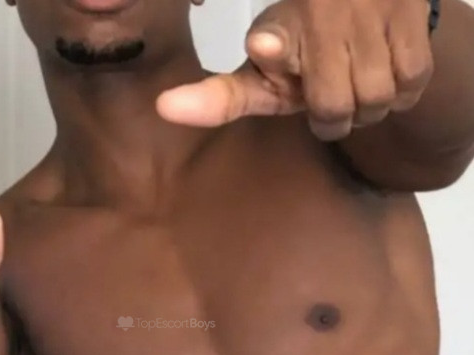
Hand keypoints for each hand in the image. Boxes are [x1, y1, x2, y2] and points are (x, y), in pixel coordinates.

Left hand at [157, 0, 433, 140]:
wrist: (375, 7)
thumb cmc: (305, 53)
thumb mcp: (262, 76)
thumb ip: (224, 96)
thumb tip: (167, 107)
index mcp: (281, 23)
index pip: (272, 44)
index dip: (274, 50)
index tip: (263, 48)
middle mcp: (327, 7)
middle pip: (335, 107)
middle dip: (332, 117)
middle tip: (326, 99)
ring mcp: (374, 7)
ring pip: (376, 100)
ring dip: (368, 108)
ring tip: (355, 85)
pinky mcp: (413, 13)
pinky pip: (410, 82)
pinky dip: (400, 92)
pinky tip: (384, 74)